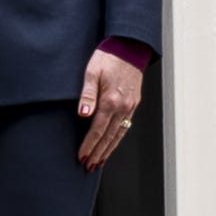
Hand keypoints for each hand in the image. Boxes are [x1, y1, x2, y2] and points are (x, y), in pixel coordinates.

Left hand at [75, 49, 144, 171]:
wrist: (129, 48)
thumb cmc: (108, 57)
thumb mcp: (91, 72)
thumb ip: (87, 95)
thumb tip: (83, 115)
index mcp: (111, 100)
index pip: (97, 130)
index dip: (89, 145)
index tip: (81, 157)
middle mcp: (123, 107)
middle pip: (109, 137)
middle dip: (98, 153)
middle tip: (88, 166)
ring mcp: (130, 107)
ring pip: (119, 135)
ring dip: (108, 150)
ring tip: (99, 162)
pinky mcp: (133, 104)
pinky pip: (125, 127)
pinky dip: (117, 139)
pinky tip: (111, 145)